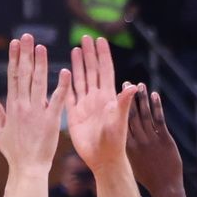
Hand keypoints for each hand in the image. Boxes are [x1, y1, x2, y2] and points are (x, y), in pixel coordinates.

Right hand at [0, 34, 69, 177]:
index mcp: (12, 107)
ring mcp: (37, 112)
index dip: (14, 58)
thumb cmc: (13, 153)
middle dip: (25, 54)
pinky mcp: (51, 120)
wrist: (27, 169)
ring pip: (39, 82)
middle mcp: (23, 106)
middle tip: (27, 36)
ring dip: (40, 63)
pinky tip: (65, 70)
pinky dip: (61, 85)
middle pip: (24, 74)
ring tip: (41, 46)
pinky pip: (57, 100)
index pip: (13, 77)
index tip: (15, 43)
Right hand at [65, 35, 141, 175]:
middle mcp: (97, 98)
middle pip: (92, 71)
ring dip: (78, 65)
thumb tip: (133, 85)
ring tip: (76, 49)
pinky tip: (63, 72)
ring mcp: (85, 106)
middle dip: (89, 54)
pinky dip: (66, 84)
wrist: (103, 159)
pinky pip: (68, 96)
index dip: (102, 54)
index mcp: (108, 96)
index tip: (99, 39)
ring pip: (81, 80)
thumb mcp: (120, 119)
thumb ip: (124, 102)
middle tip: (85, 37)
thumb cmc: (115, 141)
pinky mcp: (75, 116)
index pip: (105, 70)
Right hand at [125, 88, 183, 192]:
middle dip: (127, 98)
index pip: (120, 124)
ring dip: (142, 98)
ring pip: (145, 115)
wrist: (165, 187)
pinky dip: (156, 106)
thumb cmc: (148, 177)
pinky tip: (154, 95)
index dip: (117, 108)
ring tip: (140, 84)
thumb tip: (121, 139)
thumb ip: (127, 149)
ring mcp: (151, 139)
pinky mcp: (164, 139)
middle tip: (125, 82)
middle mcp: (138, 141)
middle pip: (131, 116)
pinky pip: (159, 119)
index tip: (114, 95)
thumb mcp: (132, 163)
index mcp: (127, 147)